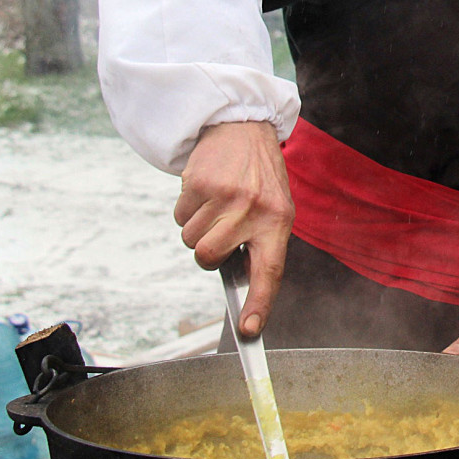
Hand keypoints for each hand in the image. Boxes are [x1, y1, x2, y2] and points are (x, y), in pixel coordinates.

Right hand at [174, 121, 292, 338]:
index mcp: (278, 221)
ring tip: (216, 203)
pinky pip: (179, 217)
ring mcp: (224, 197)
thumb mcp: (275, 209)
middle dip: (206, 253)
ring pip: (190, 240)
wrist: (242, 128)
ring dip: (196, 228)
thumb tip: (243, 290)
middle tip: (219, 231)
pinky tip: (205, 190)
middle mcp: (253, 210)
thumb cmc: (260, 178)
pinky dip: (187, 209)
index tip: (249, 330)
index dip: (259, 304)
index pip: (270, 271)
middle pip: (208, 258)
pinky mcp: (199, 184)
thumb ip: (261, 244)